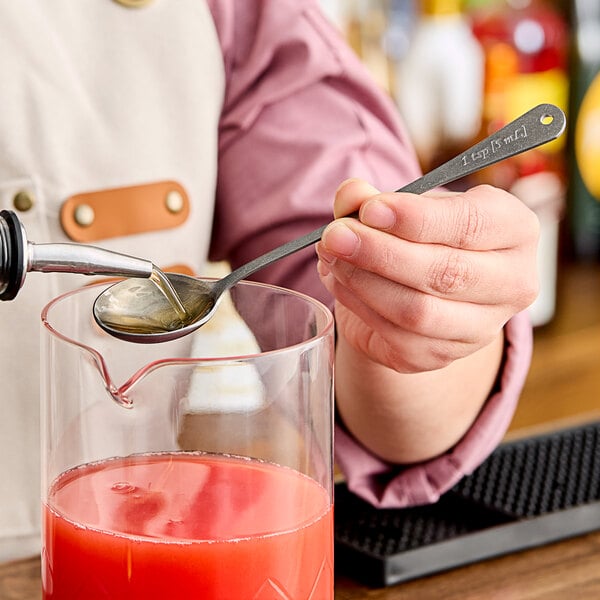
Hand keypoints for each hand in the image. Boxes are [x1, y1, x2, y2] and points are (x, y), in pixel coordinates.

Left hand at [316, 178, 538, 373]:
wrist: (425, 287)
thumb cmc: (423, 236)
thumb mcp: (407, 207)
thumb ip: (375, 199)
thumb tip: (350, 195)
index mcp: (516, 231)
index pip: (471, 225)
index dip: (416, 219)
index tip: (369, 209)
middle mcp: (512, 284)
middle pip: (445, 273)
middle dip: (380, 252)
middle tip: (335, 235)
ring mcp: (480, 329)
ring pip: (417, 311)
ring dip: (363, 281)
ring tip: (330, 254)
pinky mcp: (442, 356)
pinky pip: (395, 335)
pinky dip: (357, 304)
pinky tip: (339, 280)